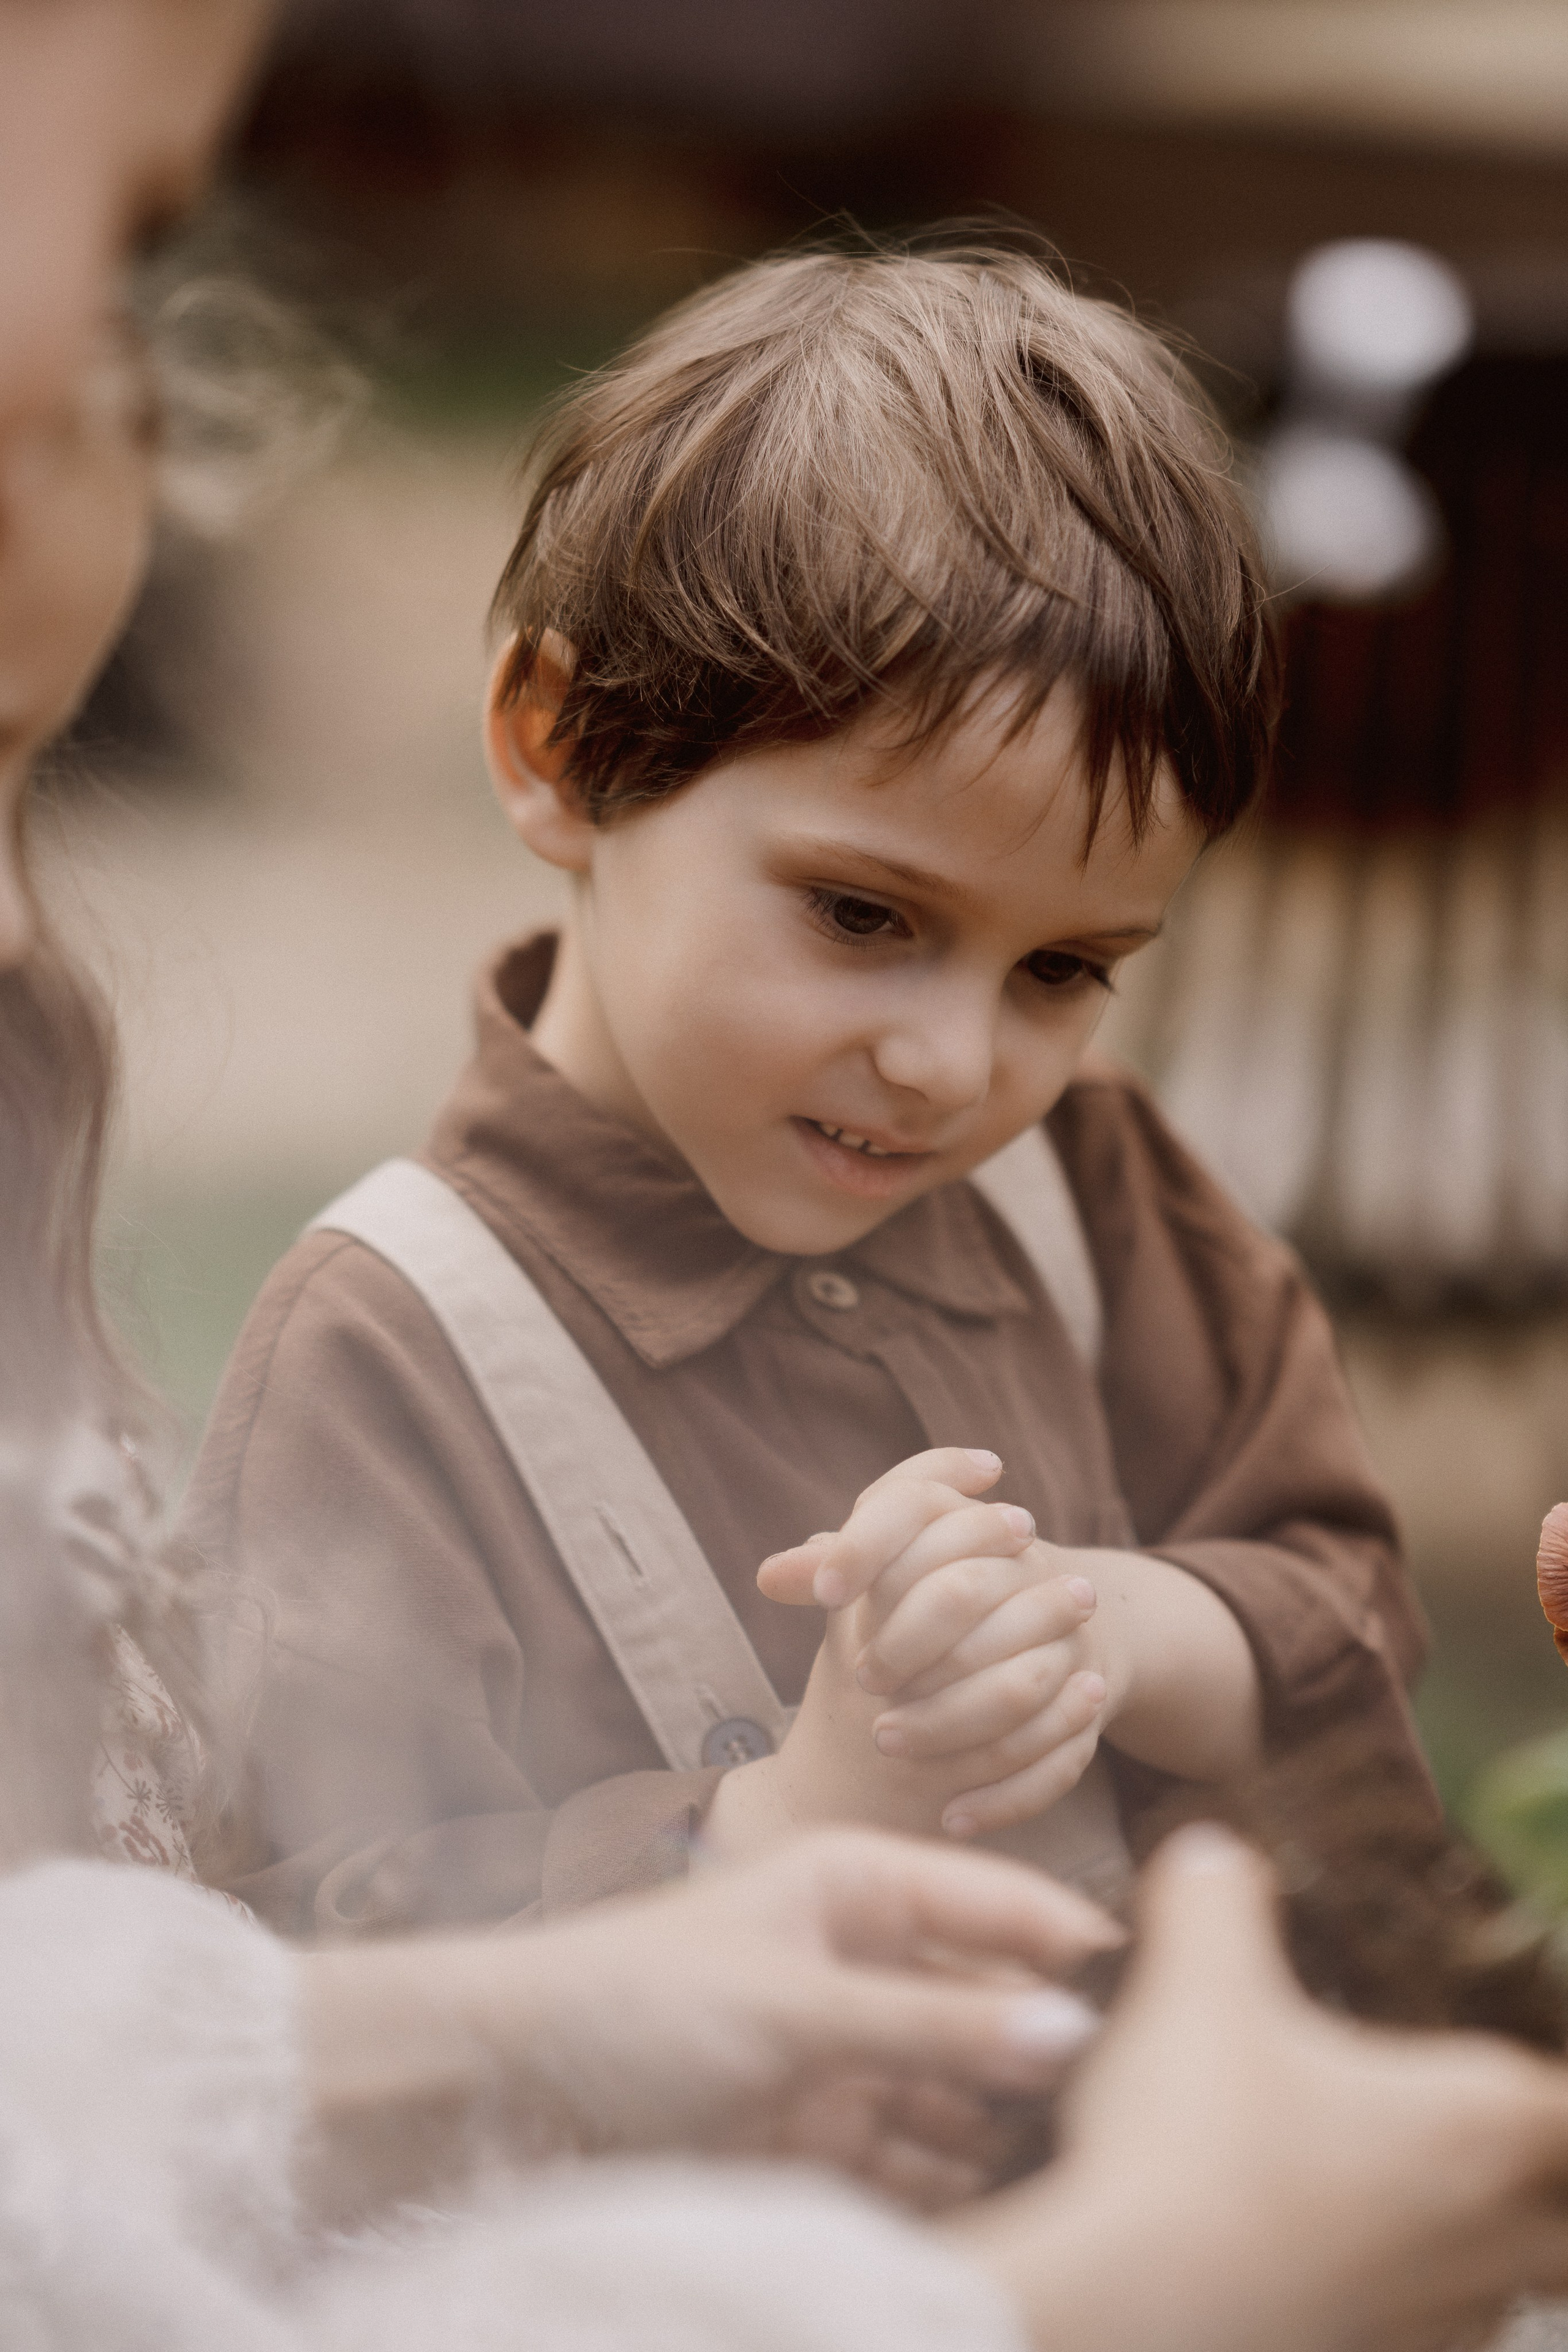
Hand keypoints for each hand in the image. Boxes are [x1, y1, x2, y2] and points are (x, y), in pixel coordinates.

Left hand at [300, 1829, 1121, 2218]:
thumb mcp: (795, 2008)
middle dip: (1047, 2058)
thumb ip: (932, 2026)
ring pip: (959, 2091)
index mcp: (857, 1887)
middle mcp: (860, 1960)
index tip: (1168, 2003)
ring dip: (1006, 2131)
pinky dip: (951, 2184)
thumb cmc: (634, 2004)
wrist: (500, 2086)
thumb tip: (1069, 2034)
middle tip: (1130, 2119)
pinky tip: (1000, 2211)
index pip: (1000, 1904)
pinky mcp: (815, 2131)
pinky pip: (912, 2158)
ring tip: (1076, 2177)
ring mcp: (841, 2049)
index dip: (1078, 1948)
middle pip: (988, 2005)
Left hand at [763, 1448, 1260, 1805]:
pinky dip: (1005, 1794)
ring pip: (1018, 1684)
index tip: (827, 1592)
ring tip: (885, 1743)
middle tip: (861, 1682)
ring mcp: (1067, 1644)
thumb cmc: (942, 1587)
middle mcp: (1028, 1573)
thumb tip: (769, 1577)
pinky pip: (1056, 1759)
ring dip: (950, 1720)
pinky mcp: (1086, 1711)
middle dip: (908, 1641)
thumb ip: (834, 1566)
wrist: (1056, 1616)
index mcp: (971, 1519)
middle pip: (966, 1592)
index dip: (866, 1545)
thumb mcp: (894, 1565)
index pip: (916, 1504)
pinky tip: (950, 1816)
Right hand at [953, 1825, 1567, 2351]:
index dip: (1559, 2078)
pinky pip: (1426, 2328)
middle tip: (1494, 2135)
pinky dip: (1407, 2294)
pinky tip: (1336, 2258)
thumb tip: (1214, 1852)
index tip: (1530, 2061)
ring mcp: (1439, 2319)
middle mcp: (1489, 2233)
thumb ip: (1218, 1897)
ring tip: (1413, 2195)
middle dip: (1544, 2181)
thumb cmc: (1197, 2142)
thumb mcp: (1197, 1980)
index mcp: (1483, 2124)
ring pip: (1506, 2286)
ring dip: (1481, 2243)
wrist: (1133, 2310)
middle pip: (1566, 2219)